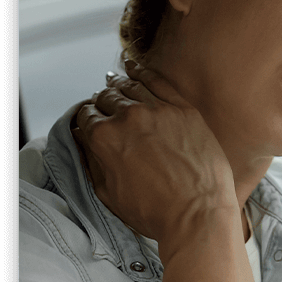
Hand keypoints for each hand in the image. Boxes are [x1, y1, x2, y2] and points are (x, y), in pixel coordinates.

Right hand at [72, 62, 237, 246]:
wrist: (199, 215)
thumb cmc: (155, 212)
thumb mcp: (109, 194)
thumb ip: (91, 162)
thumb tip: (83, 142)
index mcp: (104, 138)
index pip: (86, 116)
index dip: (86, 119)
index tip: (90, 122)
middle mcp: (128, 117)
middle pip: (107, 98)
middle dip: (102, 103)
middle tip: (104, 108)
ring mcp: (158, 109)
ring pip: (130, 86)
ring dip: (118, 85)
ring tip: (114, 84)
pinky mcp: (183, 109)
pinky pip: (157, 81)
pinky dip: (141, 71)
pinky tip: (133, 67)